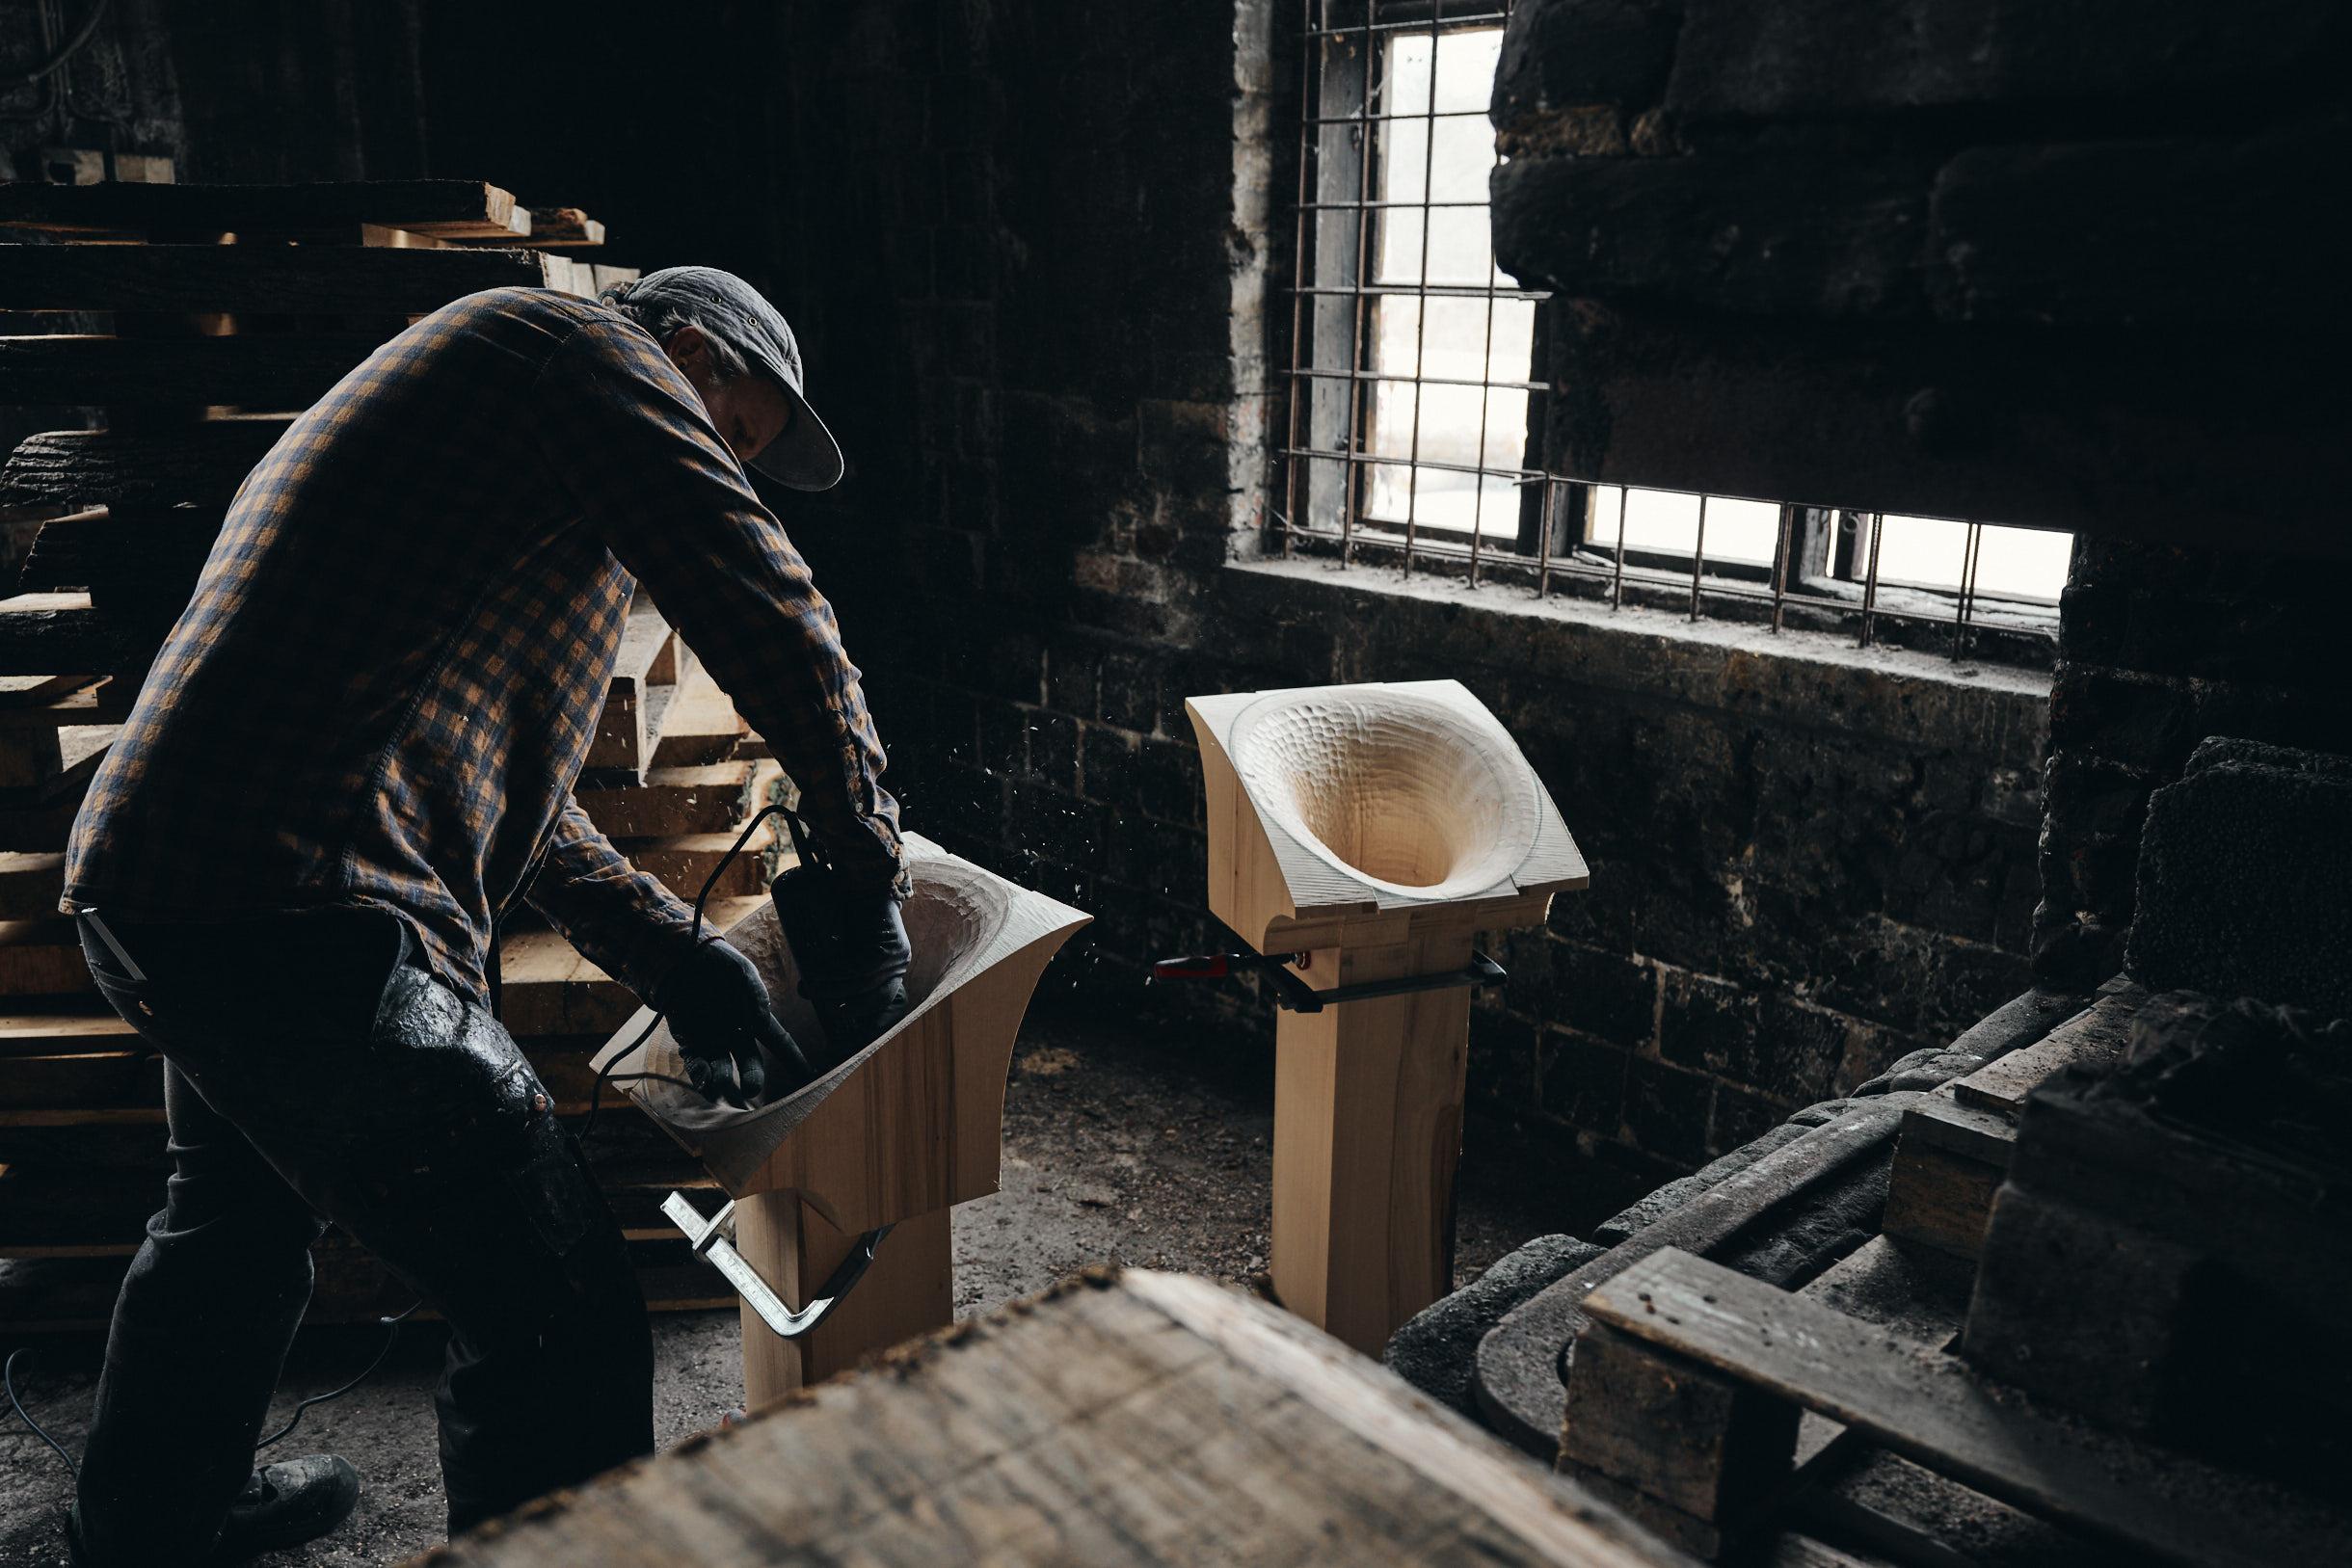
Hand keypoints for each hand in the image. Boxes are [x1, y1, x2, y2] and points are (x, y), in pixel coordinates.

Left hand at [652, 938, 811, 1106]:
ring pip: (721, 1068)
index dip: (792, 1058)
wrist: (682, 956)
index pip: (778, 1040)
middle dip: (752, 1077)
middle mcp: (736, 1032)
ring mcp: (712, 1038)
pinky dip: (700, 1074)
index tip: (806, 1076)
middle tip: (751, 1089)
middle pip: (749, 1061)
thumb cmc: (717, 962)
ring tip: (720, 1085)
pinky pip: (697, 1063)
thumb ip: (755, 997)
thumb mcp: (742, 974)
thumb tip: (761, 1022)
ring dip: (722, 1080)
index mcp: (754, 1017)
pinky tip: (705, 1080)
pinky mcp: (689, 1041)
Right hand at [771, 866, 913, 1069]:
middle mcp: (901, 963)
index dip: (857, 1011)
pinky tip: (815, 974)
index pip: (880, 998)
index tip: (834, 1015)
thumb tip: (820, 988)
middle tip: (814, 1002)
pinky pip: (858, 971)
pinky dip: (834, 976)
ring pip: (861, 985)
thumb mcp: (850, 940)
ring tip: (806, 987)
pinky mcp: (887, 948)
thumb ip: (844, 962)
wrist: (863, 876)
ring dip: (830, 990)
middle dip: (843, 1006)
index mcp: (895, 964)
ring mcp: (897, 957)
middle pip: (873, 998)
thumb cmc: (852, 906)